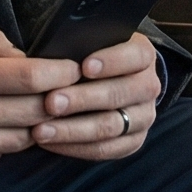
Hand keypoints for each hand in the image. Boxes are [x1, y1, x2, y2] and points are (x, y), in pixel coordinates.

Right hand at [0, 27, 76, 178]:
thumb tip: (26, 55)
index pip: (34, 76)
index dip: (63, 72)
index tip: (75, 68)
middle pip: (38, 110)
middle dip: (58, 98)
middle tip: (66, 88)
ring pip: (26, 136)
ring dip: (35, 121)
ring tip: (35, 106)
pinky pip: (2, 154)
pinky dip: (7, 139)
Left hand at [32, 33, 160, 161]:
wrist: (107, 80)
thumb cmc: (89, 55)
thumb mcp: (90, 41)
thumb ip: (79, 43)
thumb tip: (54, 52)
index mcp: (143, 55)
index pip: (135, 55)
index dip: (112, 61)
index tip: (84, 67)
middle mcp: (149, 86)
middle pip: (120, 94)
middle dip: (83, 99)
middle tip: (50, 102)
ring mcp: (144, 116)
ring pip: (111, 126)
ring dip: (73, 129)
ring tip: (41, 130)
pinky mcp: (133, 141)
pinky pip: (105, 149)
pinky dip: (74, 147)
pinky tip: (50, 142)